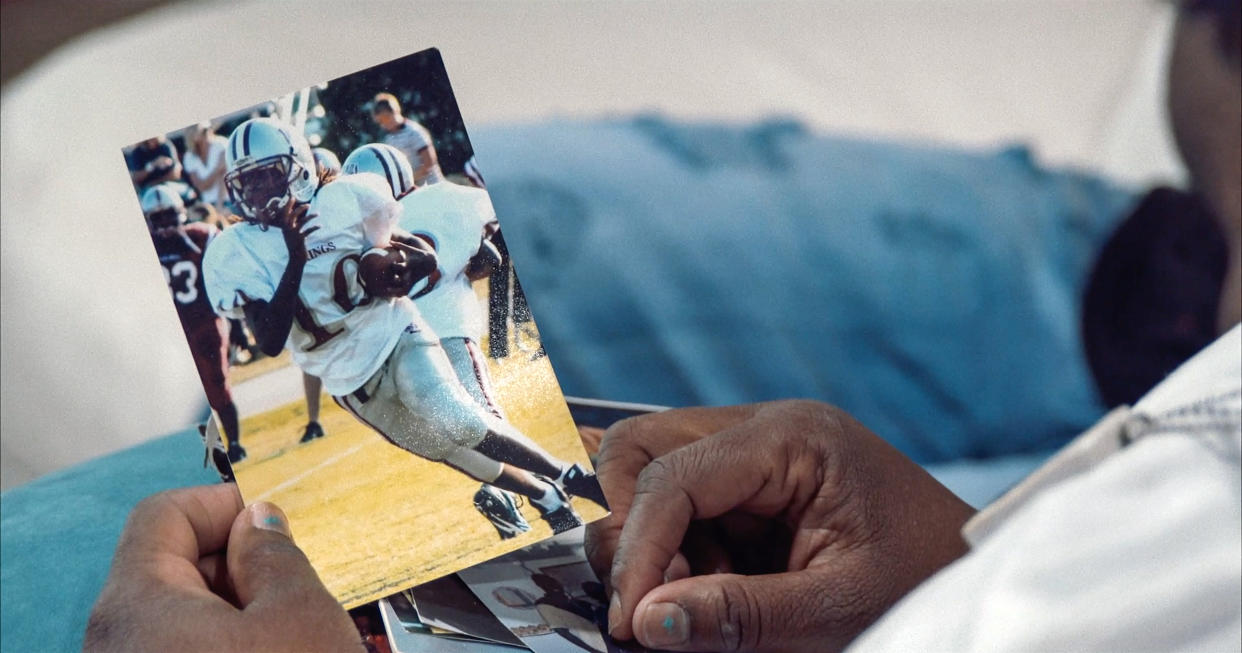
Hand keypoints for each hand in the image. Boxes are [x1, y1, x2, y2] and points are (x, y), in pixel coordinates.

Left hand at [84, 484, 362, 652]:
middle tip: (292, 578)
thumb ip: (275, 553)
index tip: (271, 514)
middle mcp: (118, 640)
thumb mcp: (299, 614)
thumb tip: (258, 522)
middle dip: (238, 559)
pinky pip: (188, 646)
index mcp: (137, 605)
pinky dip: (230, 641)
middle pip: (172, 565)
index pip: (163, 513)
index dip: (223, 502)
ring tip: (288, 628)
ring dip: (240, 606)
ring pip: (185, 613)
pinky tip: (273, 651)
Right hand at [276, 201, 317, 261]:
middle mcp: (287, 229)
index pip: (285, 213)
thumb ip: (293, 223)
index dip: (288, 205)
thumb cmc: (294, 244)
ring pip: (302, 222)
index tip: (293, 197)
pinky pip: (308, 231)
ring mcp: (293, 234)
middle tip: (308, 205)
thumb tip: (296, 212)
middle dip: (300, 208)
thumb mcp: (291, 233)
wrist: (295, 258)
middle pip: (293, 215)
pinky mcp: (300, 240)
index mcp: (284, 227)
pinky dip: (314, 227)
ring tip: (318, 214)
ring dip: (310, 217)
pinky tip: (320, 225)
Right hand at [585, 400, 976, 652]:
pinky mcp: (751, 478)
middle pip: (641, 450)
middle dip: (631, 528)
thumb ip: (738, 615)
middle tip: (655, 603)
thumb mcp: (836, 610)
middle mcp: (764, 427)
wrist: (971, 571)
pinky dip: (677, 547)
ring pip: (651, 473)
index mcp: (793, 439)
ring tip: (697, 599)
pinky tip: (712, 586)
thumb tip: (644, 620)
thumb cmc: (922, 582)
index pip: (672, 476)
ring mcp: (755, 447)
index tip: (630, 620)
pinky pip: (682, 501)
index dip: (637, 548)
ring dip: (654, 541)